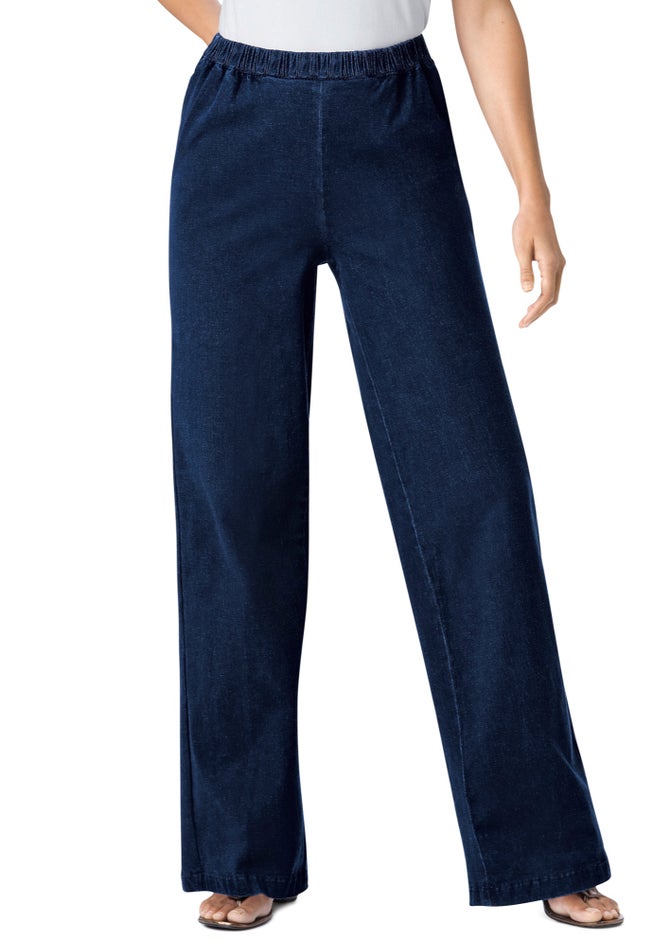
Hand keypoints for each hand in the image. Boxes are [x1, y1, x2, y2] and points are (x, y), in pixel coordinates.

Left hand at [512, 202, 565, 327]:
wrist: (536, 208)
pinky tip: (533, 302)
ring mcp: (559, 263)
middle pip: (552, 297)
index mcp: (551, 264)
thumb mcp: (521, 249)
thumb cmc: (526, 226)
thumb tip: (526, 292)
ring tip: (526, 316)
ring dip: (541, 306)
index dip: (535, 312)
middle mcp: (559, 265)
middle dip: (538, 313)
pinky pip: (552, 284)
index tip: (523, 322)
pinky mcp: (555, 260)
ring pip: (553, 292)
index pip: (546, 296)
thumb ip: (524, 271)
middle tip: (522, 324)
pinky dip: (544, 296)